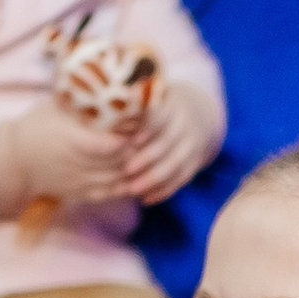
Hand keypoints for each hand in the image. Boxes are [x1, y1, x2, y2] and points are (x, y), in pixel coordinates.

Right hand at [0, 100, 142, 212]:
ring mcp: (79, 183)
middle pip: (118, 164)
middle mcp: (78, 165)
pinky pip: (110, 194)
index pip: (110, 145)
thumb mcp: (56, 106)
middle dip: (139, 154)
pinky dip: (126, 186)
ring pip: (117, 181)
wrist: (14, 161)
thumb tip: (110, 77)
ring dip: (135, 171)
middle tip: (155, 140)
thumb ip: (82, 98)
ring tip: (151, 157)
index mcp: (72, 141)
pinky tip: (137, 175)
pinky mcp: (80, 194)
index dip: (130, 139)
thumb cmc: (36, 126)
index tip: (144, 126)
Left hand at [115, 83, 217, 206]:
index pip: (161, 116)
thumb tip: (102, 114)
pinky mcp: (195, 162)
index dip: (147, 128)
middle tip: (126, 171)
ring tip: (132, 190)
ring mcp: (192, 144)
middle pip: (168, 143)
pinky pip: (181, 179)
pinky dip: (164, 190)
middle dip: (147, 159)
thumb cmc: (156, 107)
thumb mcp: (147, 98)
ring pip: (176, 164)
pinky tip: (146, 199)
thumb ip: (128, 105)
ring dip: (153, 179)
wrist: (196, 114)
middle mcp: (185, 124)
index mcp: (171, 104)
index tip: (131, 141)